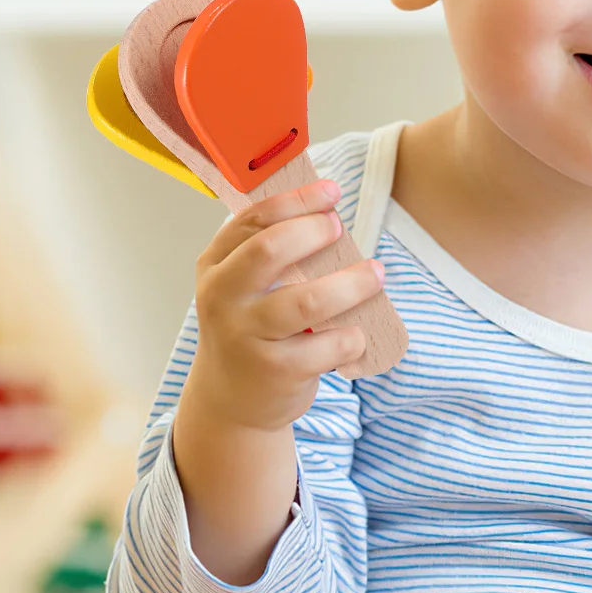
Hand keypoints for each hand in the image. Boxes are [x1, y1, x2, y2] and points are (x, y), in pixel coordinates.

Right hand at [183, 179, 385, 433]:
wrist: (232, 401)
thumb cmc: (251, 329)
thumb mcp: (243, 287)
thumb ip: (272, 253)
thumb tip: (330, 214)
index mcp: (215, 267)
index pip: (251, 220)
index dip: (295, 200)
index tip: (330, 191)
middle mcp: (222, 299)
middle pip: (269, 251)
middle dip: (313, 231)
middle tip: (339, 228)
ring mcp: (246, 336)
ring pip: (308, 301)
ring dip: (352, 283)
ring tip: (376, 274)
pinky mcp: (275, 371)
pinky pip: (327, 346)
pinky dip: (351, 336)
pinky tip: (357, 333)